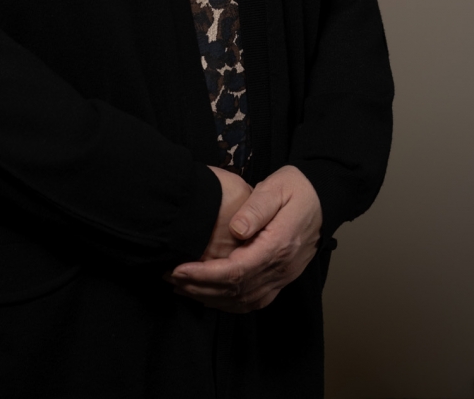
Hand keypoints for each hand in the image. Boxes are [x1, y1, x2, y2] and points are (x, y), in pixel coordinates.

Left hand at [165, 165, 322, 312]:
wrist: (323, 198)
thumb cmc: (297, 189)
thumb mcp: (275, 188)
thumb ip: (256, 208)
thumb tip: (235, 228)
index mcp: (278, 246)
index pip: (237, 271)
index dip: (205, 274)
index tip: (180, 268)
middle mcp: (281, 268)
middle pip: (236, 290)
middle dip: (200, 288)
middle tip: (170, 277)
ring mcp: (282, 277)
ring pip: (244, 301)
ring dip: (211, 298)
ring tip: (182, 288)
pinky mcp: (280, 278)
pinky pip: (254, 300)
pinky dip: (228, 303)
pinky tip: (209, 297)